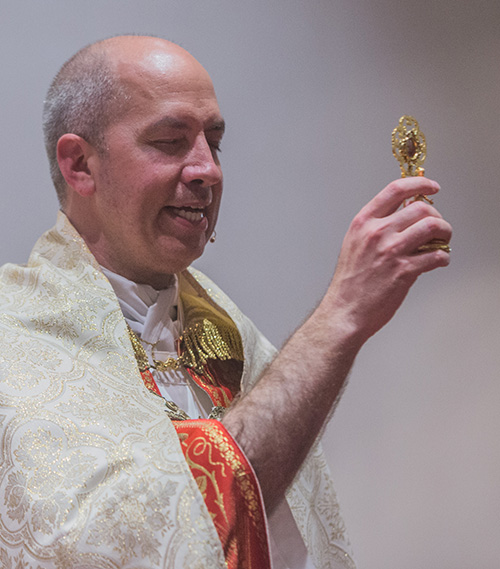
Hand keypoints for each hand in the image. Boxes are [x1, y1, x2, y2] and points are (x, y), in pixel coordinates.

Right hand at [324, 177, 451, 342]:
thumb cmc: (349, 282)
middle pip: (420, 208)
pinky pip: (436, 255)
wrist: (344, 311)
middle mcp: (377, 233)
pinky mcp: (404, 272)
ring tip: (443, 241)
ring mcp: (391, 251)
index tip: (431, 187)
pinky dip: (443, 257)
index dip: (419, 184)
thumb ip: (376, 226)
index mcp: (363, 222)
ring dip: (445, 232)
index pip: (395, 190)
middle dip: (437, 216)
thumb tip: (404, 215)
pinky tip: (439, 261)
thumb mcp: (354, 244)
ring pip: (433, 227)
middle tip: (439, 226)